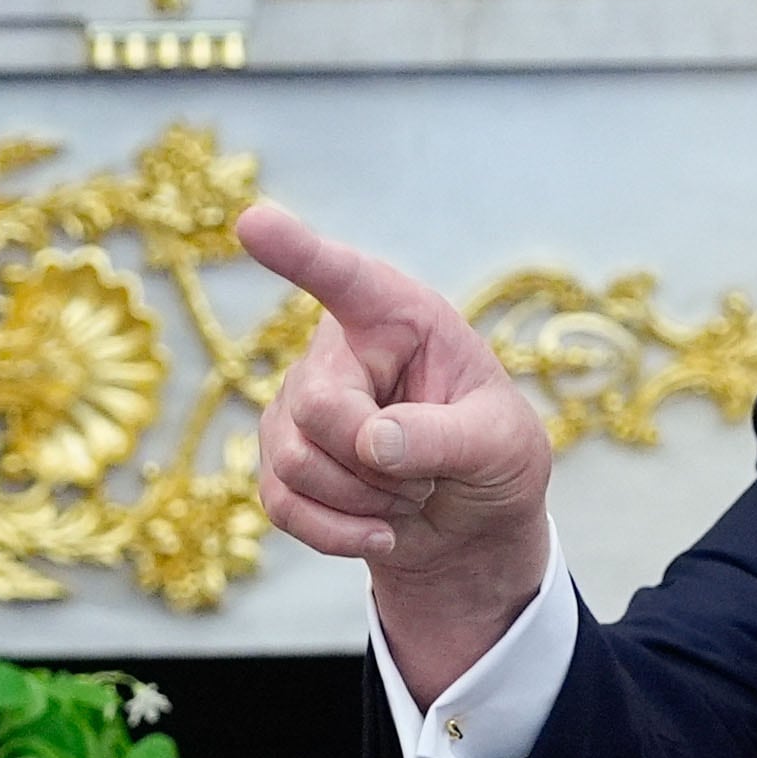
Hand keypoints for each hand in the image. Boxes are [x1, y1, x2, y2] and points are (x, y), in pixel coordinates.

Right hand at [242, 202, 553, 702]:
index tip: (255, 223)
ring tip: (411, 490)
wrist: (473, 526)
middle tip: (431, 471)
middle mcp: (340, 350)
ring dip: (369, 501)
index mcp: (400, 318)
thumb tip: (370, 444)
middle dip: (379, 463)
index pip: (346, 280)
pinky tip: (382, 530)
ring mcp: (298, 406)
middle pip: (318, 407)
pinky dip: (340, 533)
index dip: (300, 254)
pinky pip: (283, 504)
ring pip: (297, 462)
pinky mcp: (280, 461)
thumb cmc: (495, 460)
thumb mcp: (500, 445)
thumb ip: (443, 437)